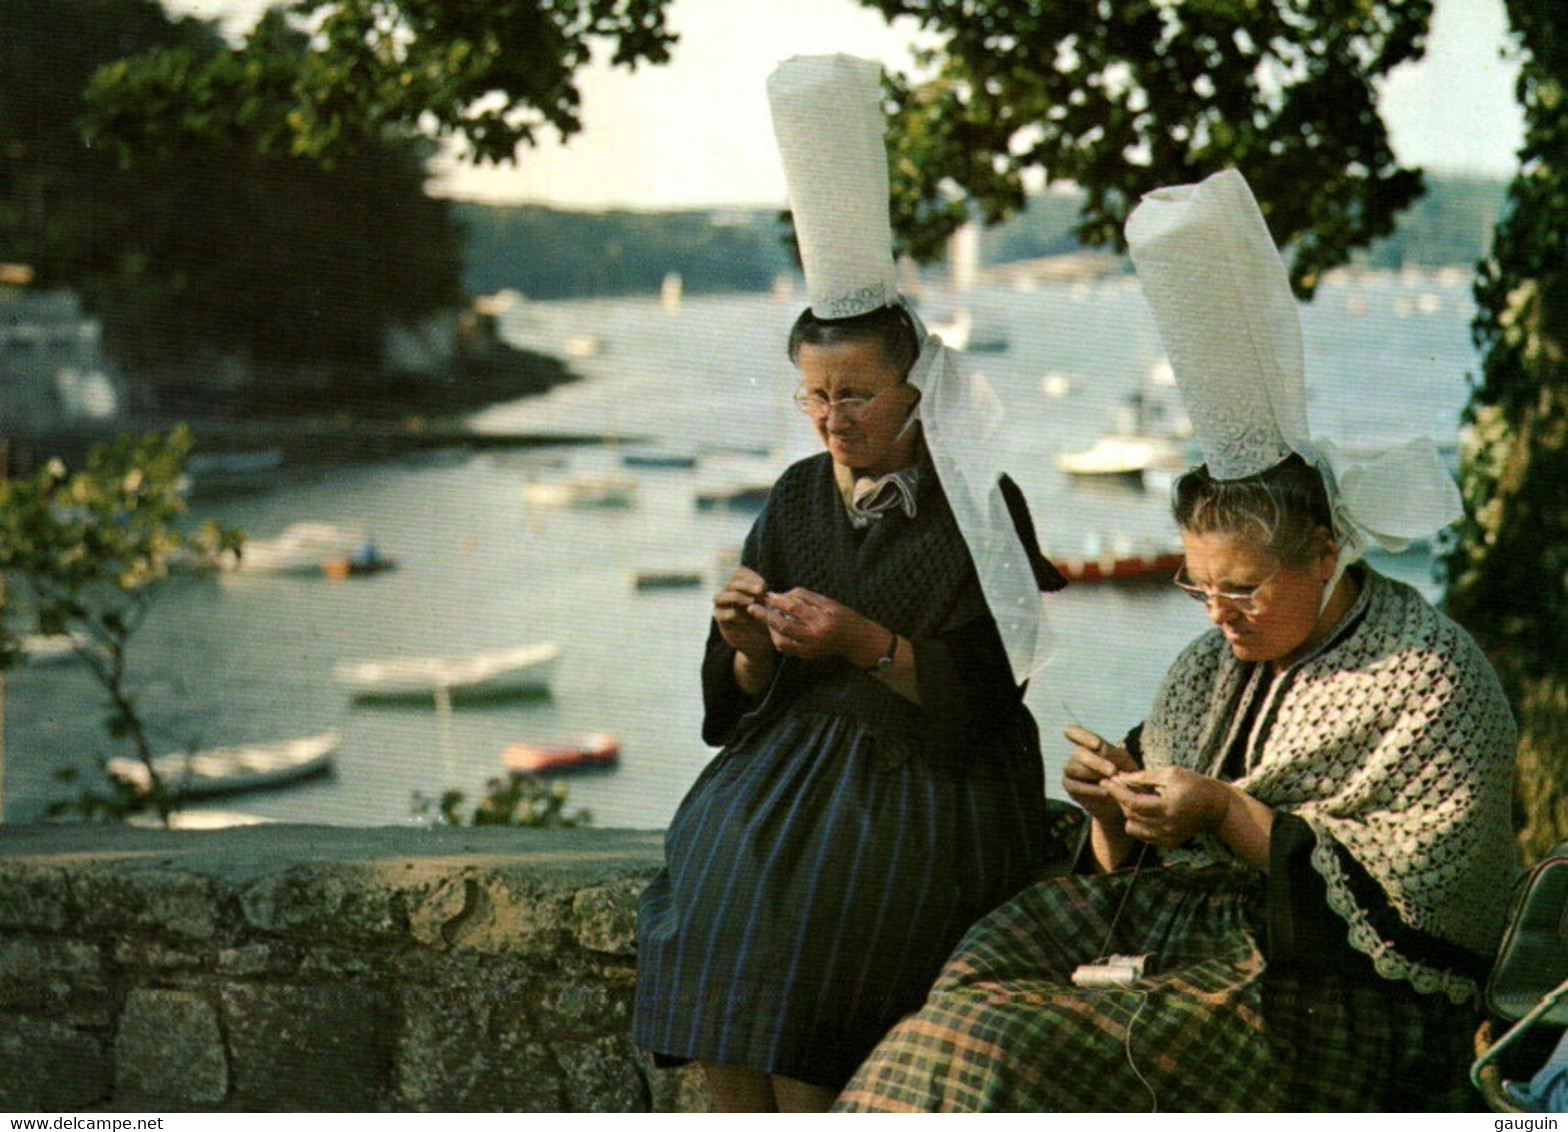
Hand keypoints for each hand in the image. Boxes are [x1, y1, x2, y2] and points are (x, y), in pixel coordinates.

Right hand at [712, 566, 773, 657]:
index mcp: (739, 584)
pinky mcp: (719, 619)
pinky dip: (735, 614)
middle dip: (746, 585)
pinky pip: (722, 614)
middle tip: (760, 591)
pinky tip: (748, 618)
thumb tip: (763, 589)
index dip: (751, 578)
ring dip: (738, 598)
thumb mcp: (768, 604)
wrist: (761, 641)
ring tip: (752, 604)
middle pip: (730, 582)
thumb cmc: (766, 618)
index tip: (764, 588)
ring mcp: (721, 606)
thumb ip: (764, 595)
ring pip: (720, 596)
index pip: (739, 572)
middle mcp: (727, 592)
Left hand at [753, 587, 880, 663]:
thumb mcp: (828, 602)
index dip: (777, 601)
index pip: (793, 609)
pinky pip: (786, 648)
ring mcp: (810, 649)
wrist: (856, 640)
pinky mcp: (807, 656)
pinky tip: (773, 628)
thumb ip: (805, 597)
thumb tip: (783, 594)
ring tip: (763, 618)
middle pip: (783, 626)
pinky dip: (776, 638)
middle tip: (752, 607)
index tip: (766, 594)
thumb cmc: (843, 616)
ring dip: (769, 629)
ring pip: (781, 640)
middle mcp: (815, 637)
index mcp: (821, 620)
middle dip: (765, 616)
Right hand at [1061, 725, 1139, 828]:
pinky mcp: (1070, 789)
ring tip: (1111, 782)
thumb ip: (1113, 755)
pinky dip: (1092, 790)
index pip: (1074, 731)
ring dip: (1092, 775)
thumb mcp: (1124, 762)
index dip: (1081, 735)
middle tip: (1113, 771)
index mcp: (1088, 744)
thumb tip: (1102, 753)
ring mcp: (1070, 772)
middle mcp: (1076, 756)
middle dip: (1095, 761)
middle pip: (1078, 753)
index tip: (1097, 744)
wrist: (1123, 801)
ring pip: (1072, 768)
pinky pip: (1076, 788)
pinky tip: (1106, 793)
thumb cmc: (1125, 775)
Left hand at [1102, 767, 1230, 848]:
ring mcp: (1168, 837)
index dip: (1116, 792)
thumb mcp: (1170, 774)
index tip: (1106, 780)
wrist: (1217, 807)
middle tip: (1118, 784)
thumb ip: (1143, 777)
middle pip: (1131, 815)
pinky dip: (1139, 822)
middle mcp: (1168, 826)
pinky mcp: (1169, 843)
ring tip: (1134, 797)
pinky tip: (1144, 809)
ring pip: (1133, 828)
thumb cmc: (1194, 784)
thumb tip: (1120, 777)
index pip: (1133, 803)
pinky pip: (1143, 835)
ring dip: (1128, 812)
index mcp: (1168, 807)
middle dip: (1121, 799)